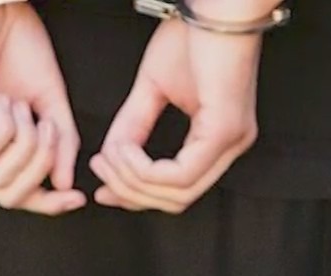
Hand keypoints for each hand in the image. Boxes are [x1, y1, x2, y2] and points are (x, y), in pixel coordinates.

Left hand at [0, 3, 85, 214]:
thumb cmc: (16, 44)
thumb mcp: (49, 102)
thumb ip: (59, 144)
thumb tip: (64, 184)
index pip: (16, 192)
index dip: (47, 203)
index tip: (76, 197)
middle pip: (7, 196)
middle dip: (40, 168)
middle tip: (51, 129)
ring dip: (26, 145)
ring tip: (25, 108)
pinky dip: (6, 129)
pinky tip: (5, 102)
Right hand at [90, 16, 261, 212]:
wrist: (217, 6)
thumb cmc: (193, 34)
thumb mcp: (152, 89)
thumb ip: (134, 126)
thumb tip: (110, 157)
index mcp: (218, 138)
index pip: (178, 190)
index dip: (136, 196)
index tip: (103, 189)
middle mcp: (230, 146)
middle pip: (176, 200)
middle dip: (130, 192)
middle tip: (100, 169)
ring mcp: (231, 141)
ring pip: (176, 193)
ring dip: (132, 180)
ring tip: (108, 155)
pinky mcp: (224, 131)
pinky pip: (178, 175)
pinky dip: (143, 168)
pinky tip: (123, 149)